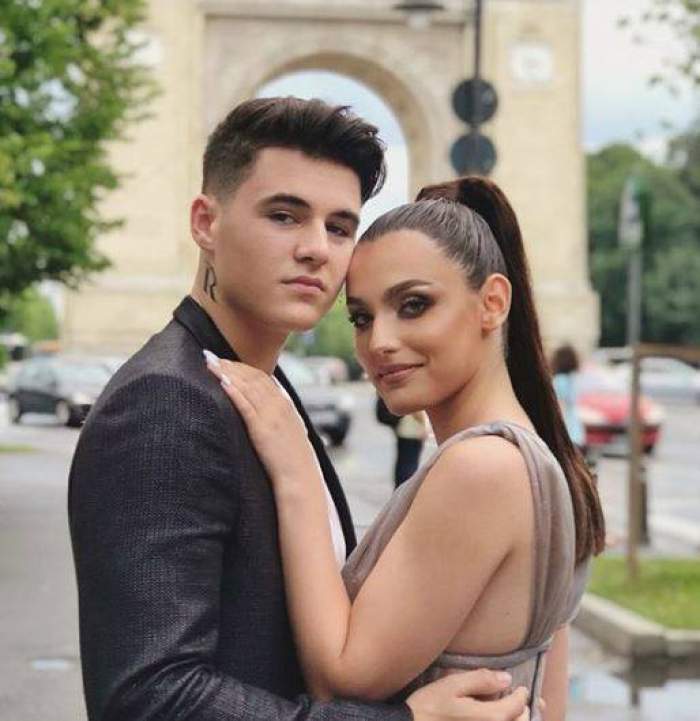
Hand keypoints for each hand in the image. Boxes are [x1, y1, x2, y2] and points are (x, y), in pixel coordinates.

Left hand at [203, 351, 318, 488]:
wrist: (300, 476)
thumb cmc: (293, 459)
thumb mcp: (291, 430)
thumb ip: (280, 415)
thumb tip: (268, 408)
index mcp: (286, 404)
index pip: (262, 377)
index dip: (242, 367)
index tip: (226, 361)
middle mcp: (279, 405)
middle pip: (252, 377)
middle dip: (230, 364)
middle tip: (210, 355)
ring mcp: (271, 415)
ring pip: (246, 386)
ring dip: (226, 372)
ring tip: (209, 363)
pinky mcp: (262, 428)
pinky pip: (245, 405)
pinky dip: (233, 391)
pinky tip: (221, 381)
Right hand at [406, 669, 529, 720]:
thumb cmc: (429, 707)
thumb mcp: (451, 686)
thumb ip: (480, 680)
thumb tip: (506, 678)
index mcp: (489, 719)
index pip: (516, 706)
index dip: (521, 694)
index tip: (520, 687)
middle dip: (524, 711)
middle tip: (523, 700)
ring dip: (518, 720)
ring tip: (518, 712)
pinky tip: (501, 718)